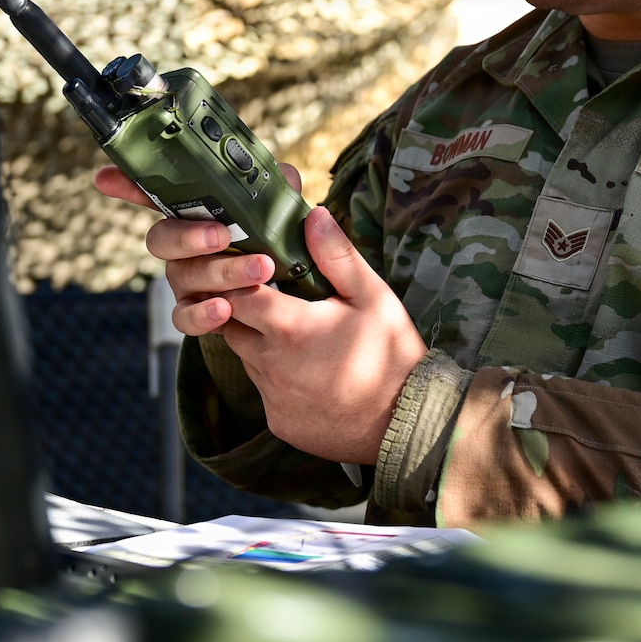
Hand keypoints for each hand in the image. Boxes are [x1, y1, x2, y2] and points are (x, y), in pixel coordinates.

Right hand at [92, 164, 288, 335]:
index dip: (127, 185)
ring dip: (222, 272)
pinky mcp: (193, 314)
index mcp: (194, 213)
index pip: (154, 194)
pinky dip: (204, 314)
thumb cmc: (275, 244)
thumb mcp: (279, 214)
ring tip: (259, 270)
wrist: (288, 295)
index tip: (104, 178)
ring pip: (182, 275)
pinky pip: (185, 318)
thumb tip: (285, 176)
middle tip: (223, 235)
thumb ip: (278, 193)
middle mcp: (180, 246)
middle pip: (162, 238)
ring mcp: (183, 281)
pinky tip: (225, 309)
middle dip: (190, 236)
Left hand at [92, 165, 427, 465]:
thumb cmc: (393, 355)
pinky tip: (307, 370)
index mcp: (289, 328)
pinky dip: (275, 376)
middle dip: (244, 308)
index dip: (238, 277)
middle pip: (232, 325)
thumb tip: (313, 215)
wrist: (408, 426)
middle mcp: (270, 365)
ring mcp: (272, 398)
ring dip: (259, 341)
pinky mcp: (278, 423)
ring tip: (294, 331)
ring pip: (246, 358)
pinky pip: (264, 390)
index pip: (235, 293)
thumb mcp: (372, 297)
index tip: (252, 267)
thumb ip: (337, 256)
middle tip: (270, 294)